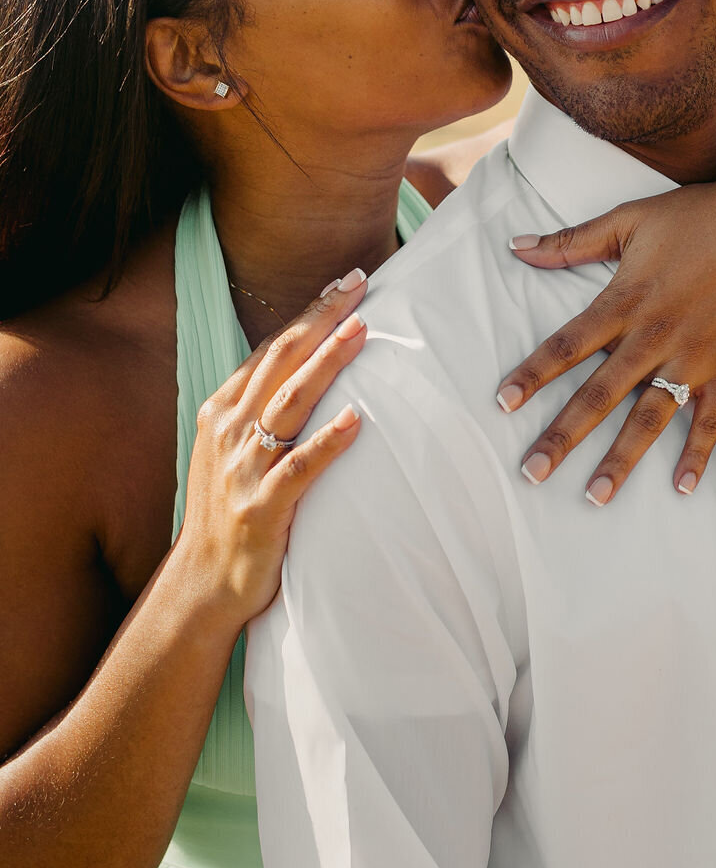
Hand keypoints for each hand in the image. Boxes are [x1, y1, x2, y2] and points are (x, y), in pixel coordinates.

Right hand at [172, 272, 368, 625]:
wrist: (203, 583)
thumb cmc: (232, 512)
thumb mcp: (235, 451)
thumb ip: (264, 411)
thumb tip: (308, 370)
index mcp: (224, 411)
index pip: (272, 349)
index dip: (309, 314)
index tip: (344, 284)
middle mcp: (230, 431)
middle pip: (281, 361)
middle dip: (321, 319)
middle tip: (358, 284)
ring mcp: (244, 468)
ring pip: (290, 403)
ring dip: (327, 364)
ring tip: (361, 332)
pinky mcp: (262, 507)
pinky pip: (299, 468)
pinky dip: (328, 441)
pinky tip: (356, 420)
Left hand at [496, 160, 715, 503]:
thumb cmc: (698, 215)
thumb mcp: (628, 220)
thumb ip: (571, 242)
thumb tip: (516, 247)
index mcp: (624, 301)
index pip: (567, 345)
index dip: (532, 374)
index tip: (503, 402)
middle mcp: (654, 336)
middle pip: (599, 394)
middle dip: (563, 436)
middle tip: (532, 471)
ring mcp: (695, 357)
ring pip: (650, 417)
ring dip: (622, 459)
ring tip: (596, 495)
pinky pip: (711, 420)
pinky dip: (698, 454)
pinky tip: (680, 486)